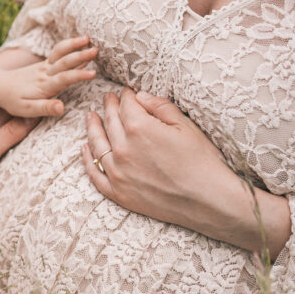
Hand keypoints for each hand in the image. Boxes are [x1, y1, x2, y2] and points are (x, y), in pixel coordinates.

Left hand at [0, 36, 96, 116]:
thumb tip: (61, 107)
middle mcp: (45, 73)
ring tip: (88, 38)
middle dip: (80, 55)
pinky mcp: (43, 64)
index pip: (63, 79)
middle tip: (95, 50)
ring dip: (73, 45)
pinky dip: (68, 46)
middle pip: (64, 62)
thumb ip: (45, 108)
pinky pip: (57, 52)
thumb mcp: (27, 110)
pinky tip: (79, 42)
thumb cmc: (13, 100)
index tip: (93, 73)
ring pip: (60, 53)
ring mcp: (44, 66)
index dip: (78, 76)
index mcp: (43, 85)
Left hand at [79, 88, 289, 256]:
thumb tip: (140, 96)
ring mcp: (118, 172)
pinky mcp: (118, 193)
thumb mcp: (186, 126)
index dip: (127, 96)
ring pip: (97, 144)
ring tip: (90, 117)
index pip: (127, 106)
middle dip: (109, 107)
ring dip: (92, 128)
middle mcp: (123, 149)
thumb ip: (160, 107)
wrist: (210, 200)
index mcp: (139, 128)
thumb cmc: (202, 161)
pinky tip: (84, 149)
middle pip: (110, 122)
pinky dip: (87, 160)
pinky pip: (95, 174)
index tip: (127, 92)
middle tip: (108, 99)